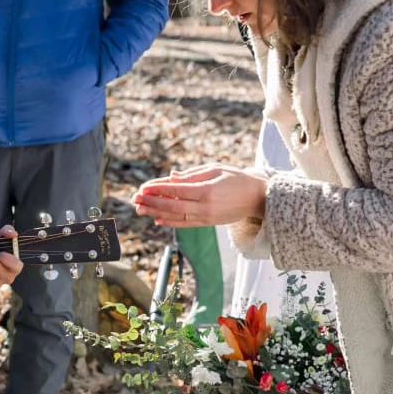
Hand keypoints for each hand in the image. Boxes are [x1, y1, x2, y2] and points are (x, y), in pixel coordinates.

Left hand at [132, 163, 267, 226]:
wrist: (257, 198)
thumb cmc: (236, 178)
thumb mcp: (215, 169)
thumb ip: (192, 174)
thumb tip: (171, 177)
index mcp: (207, 190)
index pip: (176, 190)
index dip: (158, 189)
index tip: (143, 187)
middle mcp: (205, 206)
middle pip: (172, 205)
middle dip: (152, 202)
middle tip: (135, 199)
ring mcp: (206, 217)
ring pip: (176, 216)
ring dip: (156, 213)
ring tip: (140, 209)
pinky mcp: (207, 223)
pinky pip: (185, 224)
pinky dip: (170, 222)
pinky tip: (157, 219)